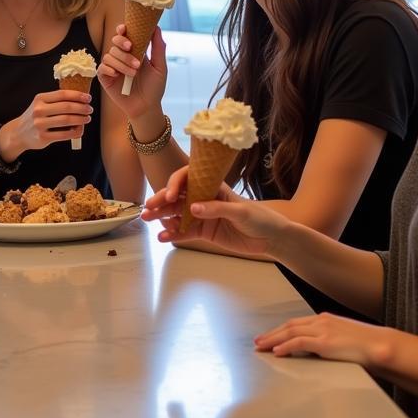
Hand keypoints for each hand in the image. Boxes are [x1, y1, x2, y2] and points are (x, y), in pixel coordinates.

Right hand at [0, 90, 92, 160]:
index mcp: (40, 99)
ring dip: (80, 119)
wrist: (19, 133)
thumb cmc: (35, 117)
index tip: (88, 98)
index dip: (77, 95)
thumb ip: (56, 101)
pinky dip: (75, 132)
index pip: (62, 94)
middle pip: (66, 107)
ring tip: (87, 118)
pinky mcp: (43, 137)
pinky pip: (64, 134)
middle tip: (90, 109)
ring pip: (67, 120)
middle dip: (81, 108)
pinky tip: (79, 129)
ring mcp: (40, 124)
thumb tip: (80, 99)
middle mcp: (39, 110)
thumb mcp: (40, 104)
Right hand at [97, 24, 167, 119]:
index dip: (122, 30)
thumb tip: (156, 27)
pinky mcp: (105, 78)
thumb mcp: (160, 67)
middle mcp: (121, 57)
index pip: (124, 35)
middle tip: (131, 48)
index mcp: (133, 52)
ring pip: (109, 55)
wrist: (147, 108)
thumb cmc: (154, 88)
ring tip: (134, 72)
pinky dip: (109, 69)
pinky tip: (117, 75)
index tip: (125, 29)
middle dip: (122, 43)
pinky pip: (102, 68)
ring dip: (122, 61)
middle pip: (114, 42)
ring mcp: (112, 67)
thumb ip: (158, 48)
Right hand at [141, 165, 288, 256]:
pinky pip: (185, 232)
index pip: (188, 179)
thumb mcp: (240, 211)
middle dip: (161, 201)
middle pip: (178, 197)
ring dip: (162, 217)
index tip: (169, 196)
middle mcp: (204, 198)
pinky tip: (162, 238)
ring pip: (178, 214)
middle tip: (147, 209)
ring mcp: (202, 215)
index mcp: (213, 186)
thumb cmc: (260, 217)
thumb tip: (193, 208)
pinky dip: (173, 234)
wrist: (271, 238)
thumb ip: (216, 209)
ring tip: (148, 221)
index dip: (175, 184)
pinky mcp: (204, 232)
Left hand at [254, 313, 394, 367]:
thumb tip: (317, 351)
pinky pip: (299, 343)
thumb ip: (328, 341)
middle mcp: (321, 321)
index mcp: (325, 319)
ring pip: (290, 332)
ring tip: (261, 347)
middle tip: (258, 341)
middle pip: (289, 325)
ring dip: (273, 340)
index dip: (280, 329)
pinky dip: (286, 346)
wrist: (381, 345)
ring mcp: (323, 330)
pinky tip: (277, 352)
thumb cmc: (366, 346)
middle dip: (272, 333)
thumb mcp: (343, 339)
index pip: (296, 323)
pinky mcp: (325, 342)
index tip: (269, 336)